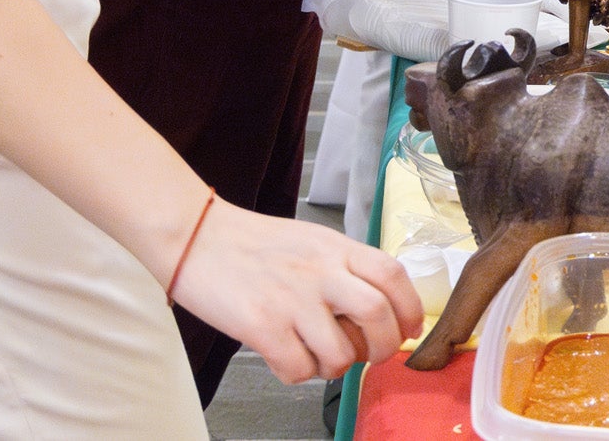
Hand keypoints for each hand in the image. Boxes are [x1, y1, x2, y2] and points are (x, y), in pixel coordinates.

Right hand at [166, 200, 424, 383]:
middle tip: (370, 354)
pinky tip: (286, 357)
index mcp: (337, 248)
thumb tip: (376, 310)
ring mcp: (291, 299)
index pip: (394, 275)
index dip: (411, 308)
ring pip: (340, 353)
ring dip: (337, 367)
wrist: (197, 235)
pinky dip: (298, 374)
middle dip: (384, 346)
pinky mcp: (261, 325)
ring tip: (319, 357)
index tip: (409, 329)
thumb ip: (346, 267)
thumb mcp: (314, 241)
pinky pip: (298, 369)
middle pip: (378, 315)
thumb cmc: (254, 244)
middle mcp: (320, 271)